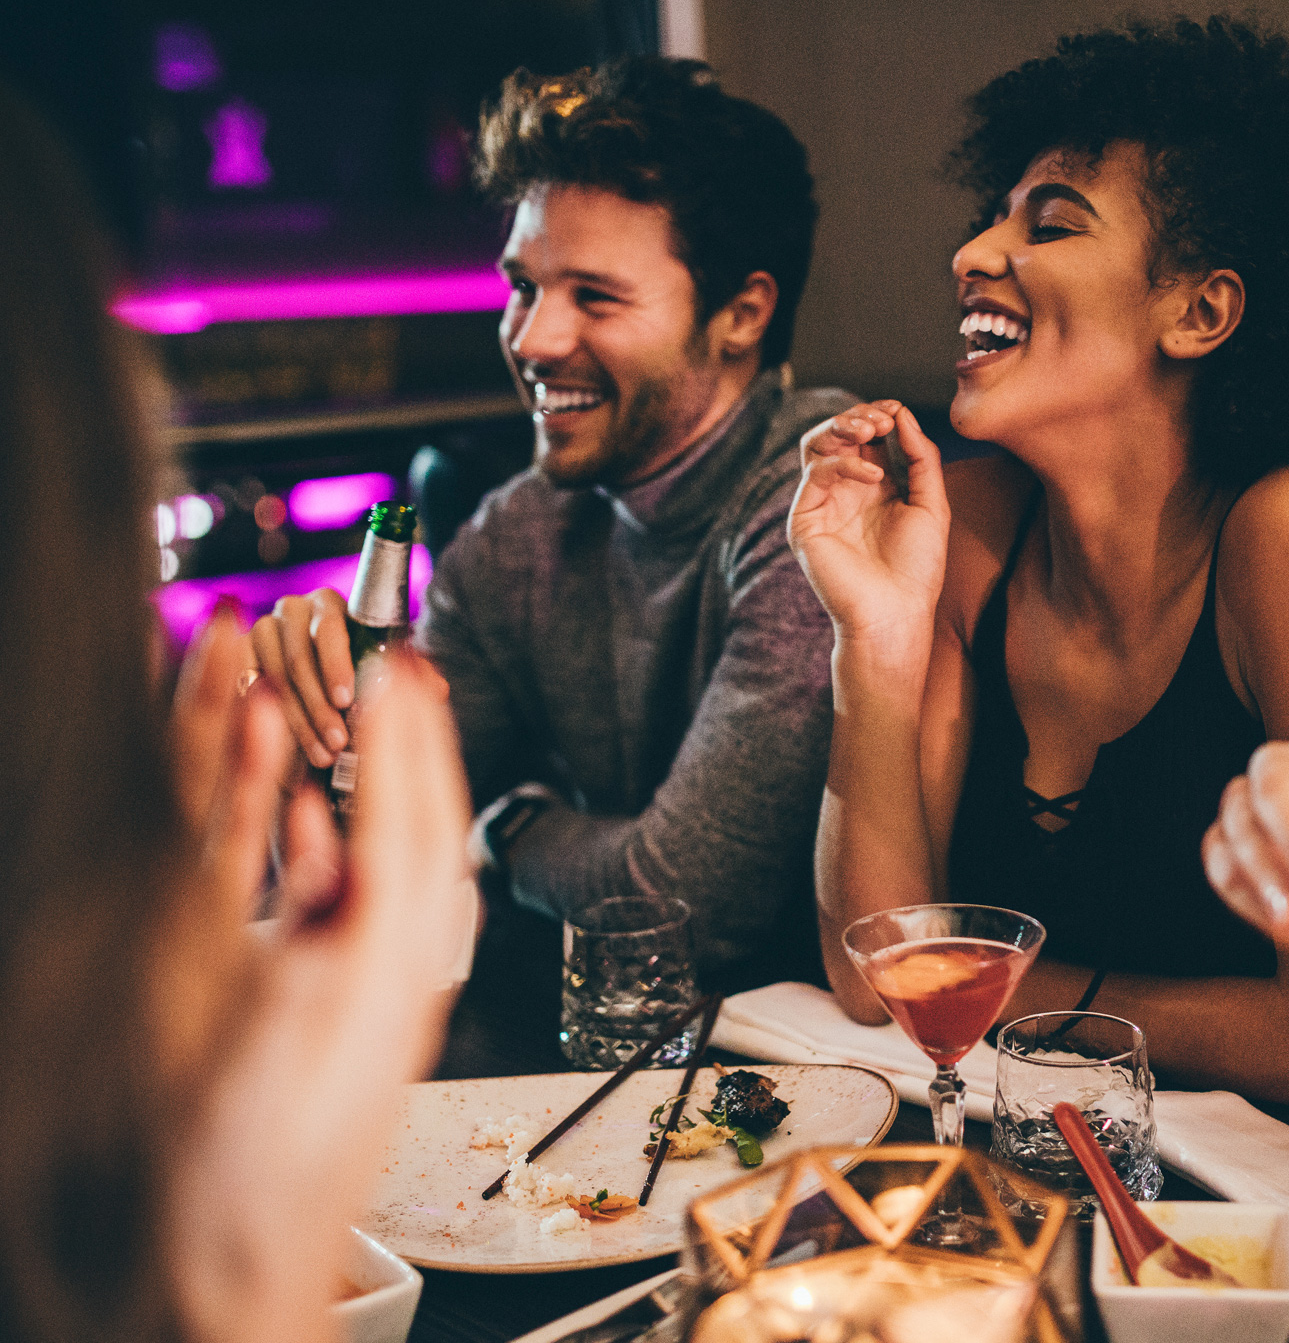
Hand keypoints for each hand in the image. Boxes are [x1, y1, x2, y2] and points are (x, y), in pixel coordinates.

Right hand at [167, 621, 471, 1341]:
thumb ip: (325, 911)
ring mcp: (365, 980)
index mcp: (398, 949)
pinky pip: (339, 905)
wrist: (241, 1257)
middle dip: (408, 741)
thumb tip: (338, 824)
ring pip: (379, 853)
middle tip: (404, 662)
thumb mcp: (296, 1011)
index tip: (403, 662)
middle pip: (412, 823)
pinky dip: (327, 844)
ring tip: (369, 713)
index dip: (410, 735)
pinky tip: (310, 817)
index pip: (416, 815)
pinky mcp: (328, 1006)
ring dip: (374, 778)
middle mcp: (395, 957)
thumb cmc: (268, 1156)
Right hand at [788, 402, 949, 644]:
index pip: (867, 435)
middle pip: (837, 432)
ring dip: (841, 426)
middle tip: (881, 419)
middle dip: (859, 415)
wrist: (895, 613)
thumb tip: (903, 414)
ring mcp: (822, 503)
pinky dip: (844, 464)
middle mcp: (844, 490)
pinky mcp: (805, 520)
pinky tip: (873, 476)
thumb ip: (921, 457)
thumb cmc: (917, 568)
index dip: (879, 415)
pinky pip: (816, 474)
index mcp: (874, 486)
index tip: (897, 412)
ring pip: (815, 444)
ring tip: (870, 429)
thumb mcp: (931, 504)